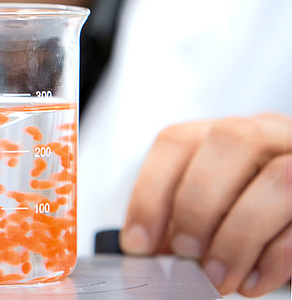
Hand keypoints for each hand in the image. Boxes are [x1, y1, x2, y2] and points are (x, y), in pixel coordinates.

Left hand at [120, 113, 291, 296]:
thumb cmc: (250, 211)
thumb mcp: (213, 206)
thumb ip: (180, 218)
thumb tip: (145, 247)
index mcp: (224, 134)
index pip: (177, 141)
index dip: (151, 192)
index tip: (137, 242)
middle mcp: (267, 134)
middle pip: (229, 142)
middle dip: (197, 203)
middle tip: (184, 253)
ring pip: (278, 177)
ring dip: (238, 235)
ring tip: (216, 277)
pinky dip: (273, 258)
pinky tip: (250, 283)